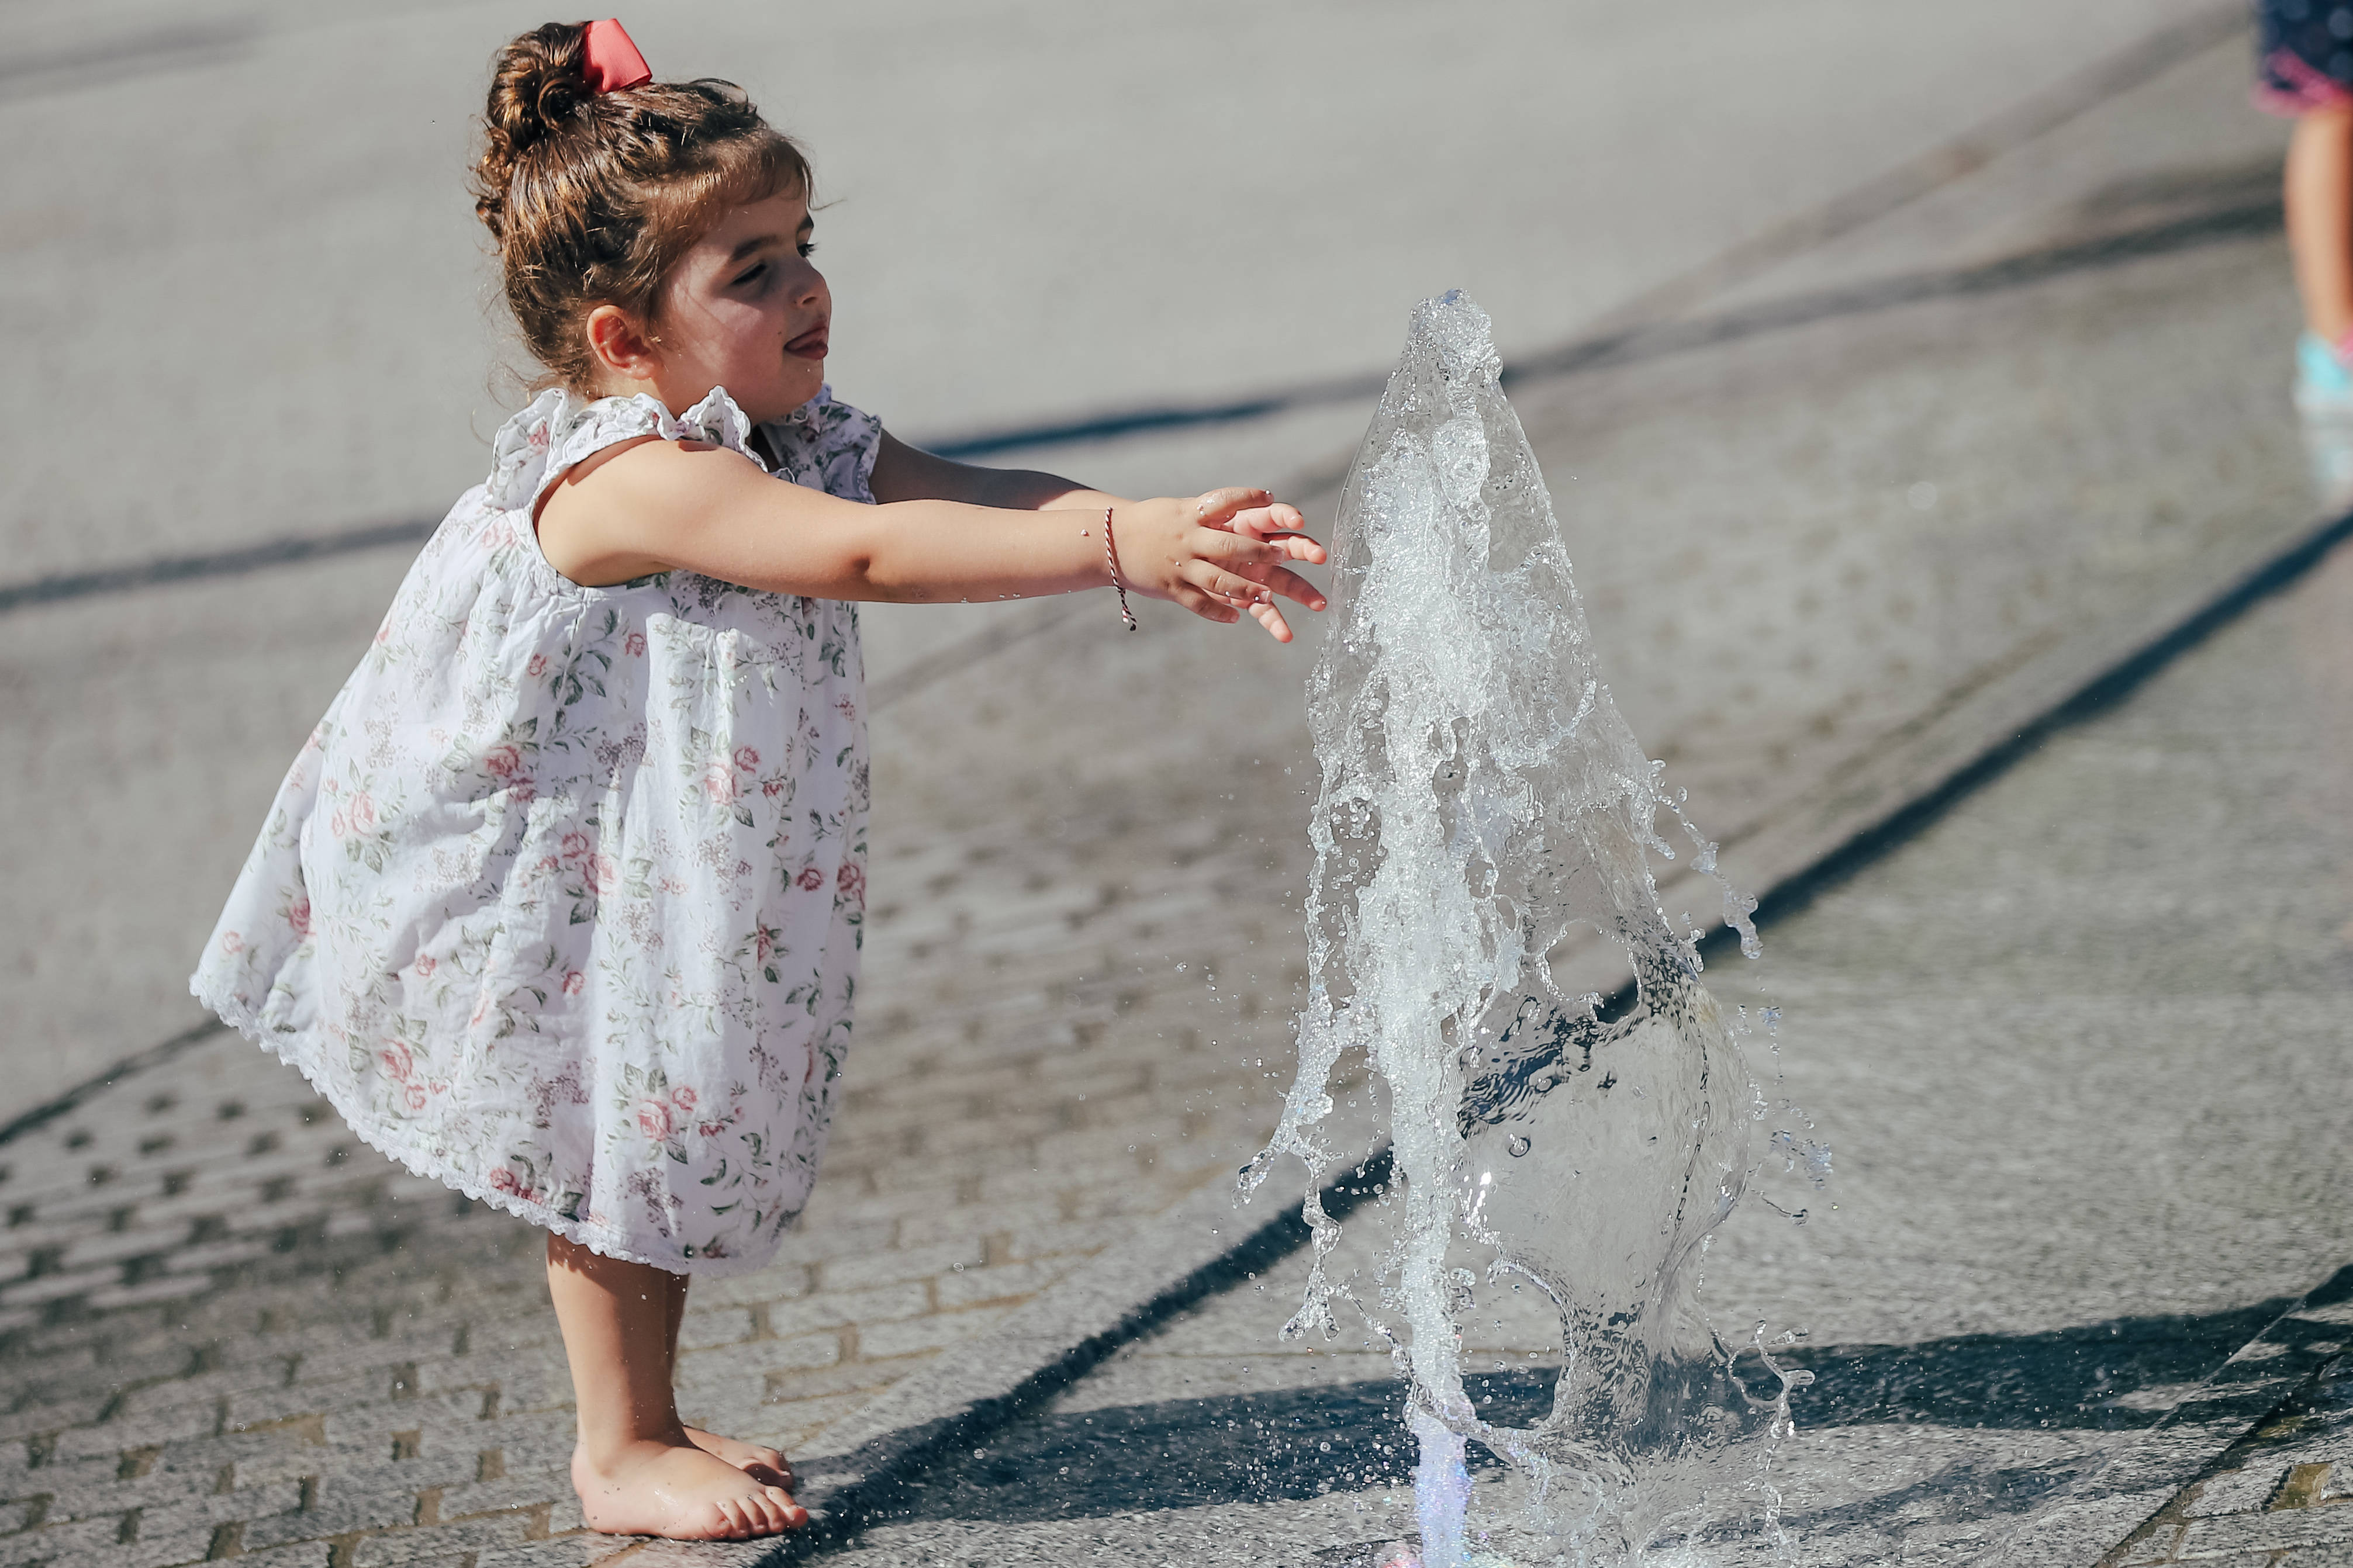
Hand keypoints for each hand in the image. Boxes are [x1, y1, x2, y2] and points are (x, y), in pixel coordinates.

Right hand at [1111, 489, 1328, 641]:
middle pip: (1230, 546)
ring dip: (1245, 589)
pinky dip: (1218, 612)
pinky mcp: (1170, 588)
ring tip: (1266, 596)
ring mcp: (1179, 565)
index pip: (1225, 500)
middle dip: (1259, 553)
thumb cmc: (1151, 523)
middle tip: (1283, 556)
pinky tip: (1235, 618)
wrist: (1109, 542)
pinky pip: (1198, 603)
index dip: (1248, 498)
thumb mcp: (1179, 510)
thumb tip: (1244, 508)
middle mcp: (1188, 538)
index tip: (1270, 498)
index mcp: (1191, 513)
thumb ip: (1208, 513)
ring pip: (1218, 581)